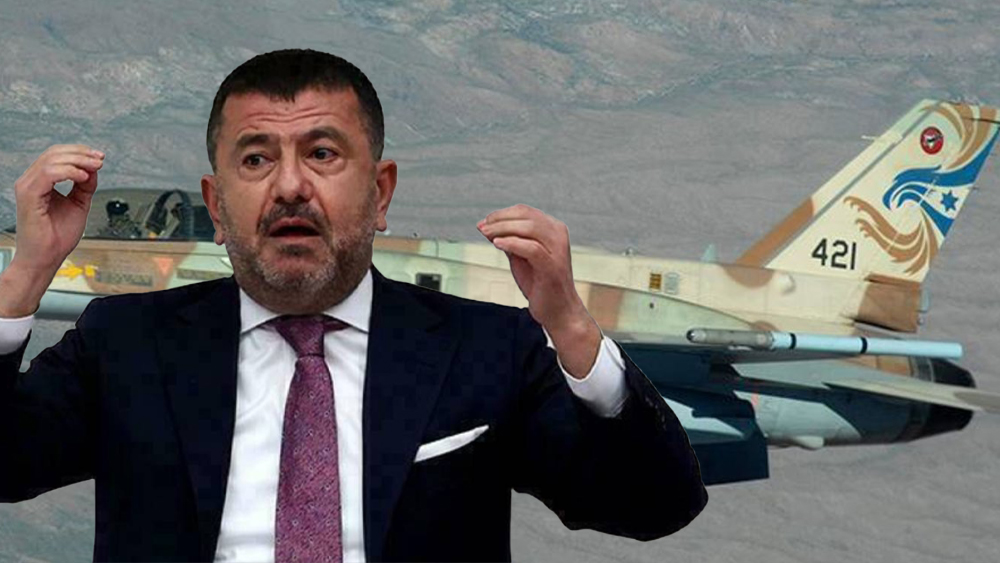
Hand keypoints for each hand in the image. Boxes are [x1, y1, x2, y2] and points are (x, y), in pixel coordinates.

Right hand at [10, 144, 103, 273]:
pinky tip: (83, 178)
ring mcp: (27, 187)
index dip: (79, 152)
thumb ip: (85, 186)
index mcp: (39, 182)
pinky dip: (69, 172)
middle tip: (100, 160)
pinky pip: (49, 173)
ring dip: (78, 161)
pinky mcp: (28, 196)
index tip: (99, 158)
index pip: (56, 155)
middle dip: (81, 153)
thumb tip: (94, 169)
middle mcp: (30, 182)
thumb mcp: (79, 204)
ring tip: (94, 168)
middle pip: (54, 153)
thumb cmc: (57, 237)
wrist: (46, 259)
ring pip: (52, 159)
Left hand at [477, 204, 600, 377]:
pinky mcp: (552, 266)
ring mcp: (557, 250)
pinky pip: (531, 248)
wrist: (558, 310)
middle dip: (499, 220)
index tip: (484, 223)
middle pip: (526, 216)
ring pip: (528, 228)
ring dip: (502, 229)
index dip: (501, 214)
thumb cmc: (540, 284)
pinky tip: (497, 244)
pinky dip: (512, 244)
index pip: (525, 211)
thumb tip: (488, 227)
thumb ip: (510, 241)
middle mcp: (558, 235)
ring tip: (486, 235)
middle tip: (481, 228)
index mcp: (553, 229)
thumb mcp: (521, 257)